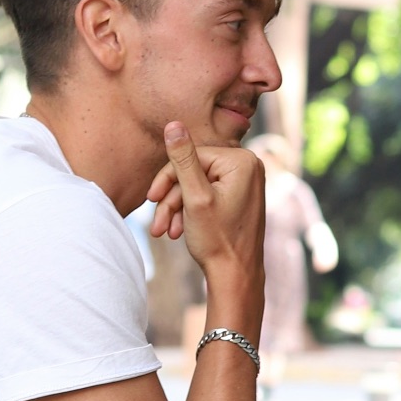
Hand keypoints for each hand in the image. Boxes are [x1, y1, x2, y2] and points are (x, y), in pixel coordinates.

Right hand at [146, 121, 265, 278]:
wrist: (236, 276)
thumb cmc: (217, 240)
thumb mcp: (194, 197)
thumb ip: (182, 159)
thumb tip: (173, 124)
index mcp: (243, 161)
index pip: (192, 156)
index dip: (168, 178)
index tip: (151, 199)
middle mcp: (249, 167)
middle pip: (194, 171)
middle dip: (172, 199)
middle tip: (157, 225)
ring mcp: (246, 183)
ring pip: (197, 186)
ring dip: (177, 209)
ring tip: (165, 232)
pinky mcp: (240, 197)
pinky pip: (207, 195)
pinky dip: (190, 212)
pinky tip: (179, 231)